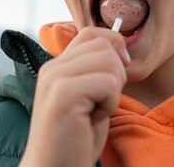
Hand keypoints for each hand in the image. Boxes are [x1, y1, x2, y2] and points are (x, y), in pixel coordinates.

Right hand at [20, 27, 129, 166]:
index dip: (113, 46)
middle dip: (117, 73)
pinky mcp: (63, 94)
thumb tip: (121, 47)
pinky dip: (110, 103)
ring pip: (109, 60)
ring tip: (96, 111)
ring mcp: (55, 79)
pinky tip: (92, 120)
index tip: (118, 75)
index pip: (91, 33)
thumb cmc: (76, 140)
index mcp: (56, 66)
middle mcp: (52, 68)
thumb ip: (96, 70)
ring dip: (114, 90)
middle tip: (103, 101)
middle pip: (104, 44)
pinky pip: (108, 82)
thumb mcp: (89, 97)